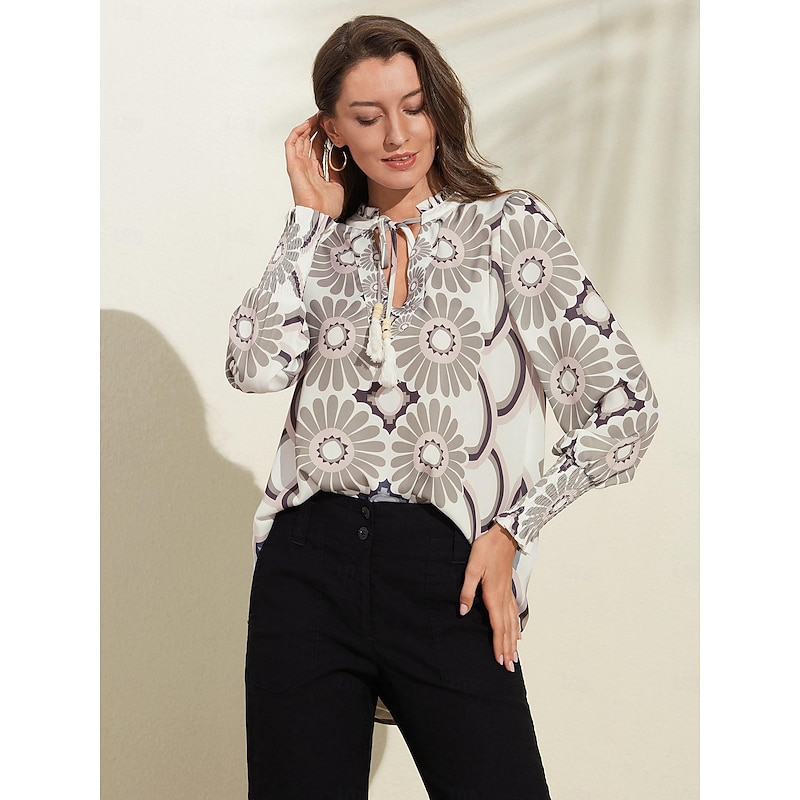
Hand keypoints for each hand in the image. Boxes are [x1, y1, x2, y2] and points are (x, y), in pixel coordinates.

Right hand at [284, 114, 344, 219]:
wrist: (321, 216)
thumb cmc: (327, 207)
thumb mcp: (339, 183)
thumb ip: (337, 169)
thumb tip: (341, 154)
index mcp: (315, 172)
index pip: (318, 148)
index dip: (323, 136)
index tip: (331, 126)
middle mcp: (305, 167)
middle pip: (308, 142)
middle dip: (316, 128)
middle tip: (325, 117)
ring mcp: (298, 166)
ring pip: (300, 140)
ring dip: (307, 126)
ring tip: (317, 116)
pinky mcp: (293, 165)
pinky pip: (291, 144)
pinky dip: (298, 132)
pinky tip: (307, 124)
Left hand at [459, 523, 520, 672]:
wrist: (504, 536)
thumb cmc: (486, 550)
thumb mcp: (472, 568)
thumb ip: (467, 591)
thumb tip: (463, 611)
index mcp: (494, 595)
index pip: (497, 626)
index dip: (498, 644)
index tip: (499, 660)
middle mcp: (503, 598)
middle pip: (507, 629)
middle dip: (508, 649)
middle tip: (510, 667)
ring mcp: (508, 594)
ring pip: (512, 623)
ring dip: (513, 641)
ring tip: (515, 656)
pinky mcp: (508, 589)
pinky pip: (514, 613)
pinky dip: (516, 626)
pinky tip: (518, 633)